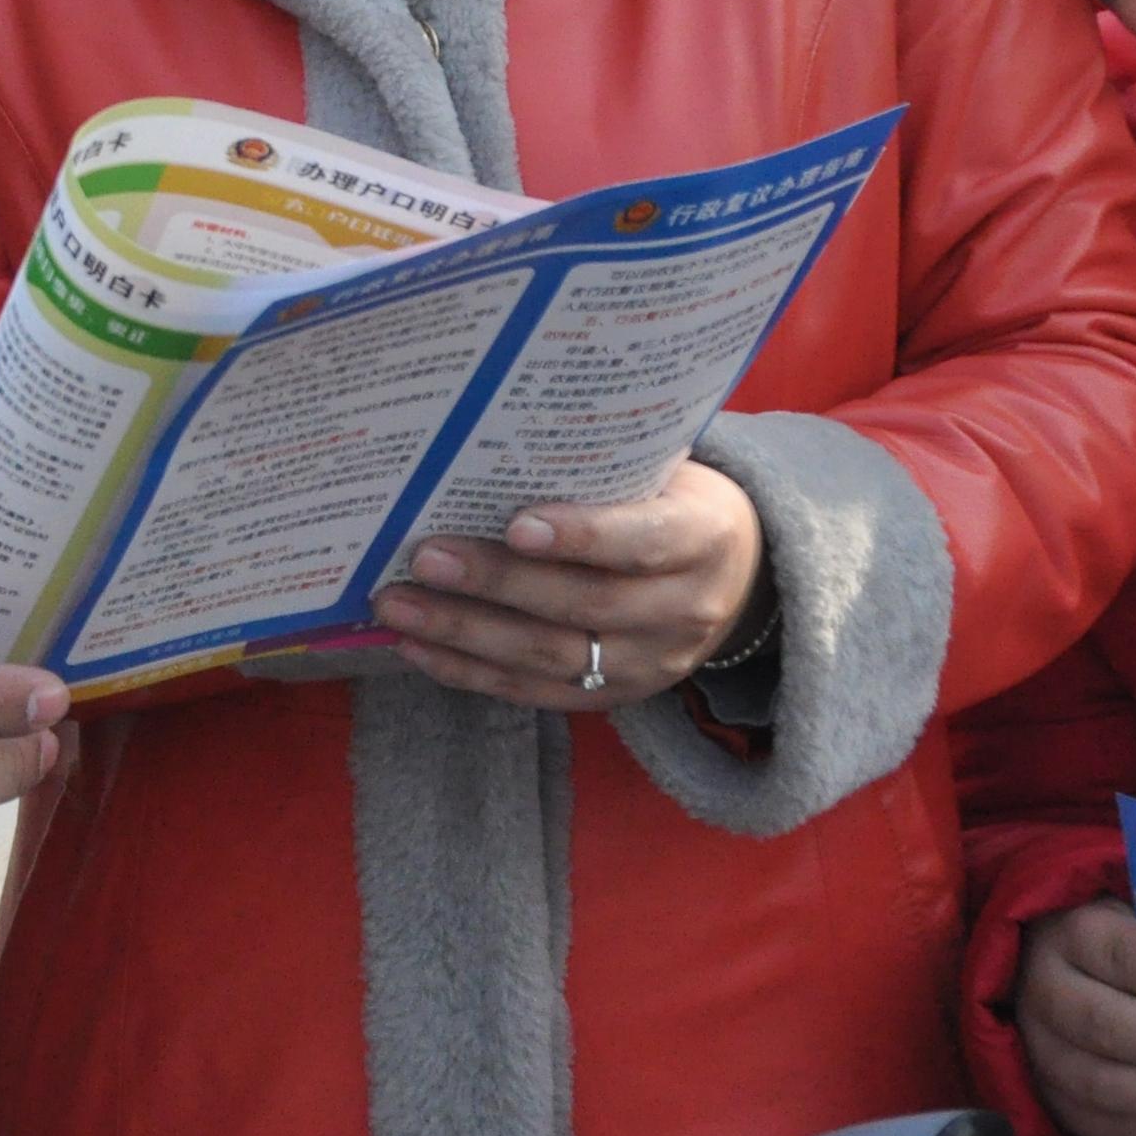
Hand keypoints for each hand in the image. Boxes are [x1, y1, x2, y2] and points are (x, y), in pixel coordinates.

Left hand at [367, 459, 763, 711]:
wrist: (737, 575)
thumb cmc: (675, 501)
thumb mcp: (666, 471)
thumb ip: (603, 465)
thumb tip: (495, 438)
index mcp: (704, 539)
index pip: (644, 541)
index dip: (582, 536)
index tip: (515, 524)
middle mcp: (684, 611)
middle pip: (584, 604)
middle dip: (497, 583)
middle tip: (425, 557)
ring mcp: (650, 664)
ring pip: (549, 656)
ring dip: (465, 633)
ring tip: (398, 605)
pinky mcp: (614, 698)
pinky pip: (534, 693)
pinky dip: (469, 672)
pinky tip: (415, 648)